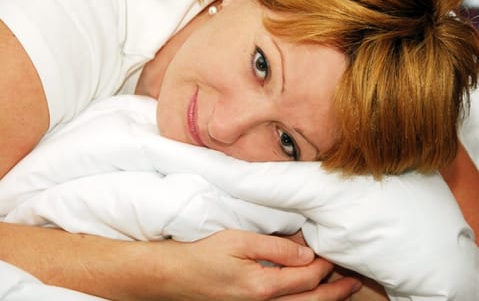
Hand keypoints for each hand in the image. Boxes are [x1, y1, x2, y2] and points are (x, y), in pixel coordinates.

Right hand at [138, 230, 361, 300]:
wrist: (176, 277)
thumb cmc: (204, 254)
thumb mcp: (239, 241)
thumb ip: (275, 247)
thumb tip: (306, 253)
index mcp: (263, 287)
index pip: (307, 279)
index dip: (324, 266)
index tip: (333, 254)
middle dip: (335, 291)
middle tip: (353, 281)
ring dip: (323, 299)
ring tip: (340, 290)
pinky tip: (308, 294)